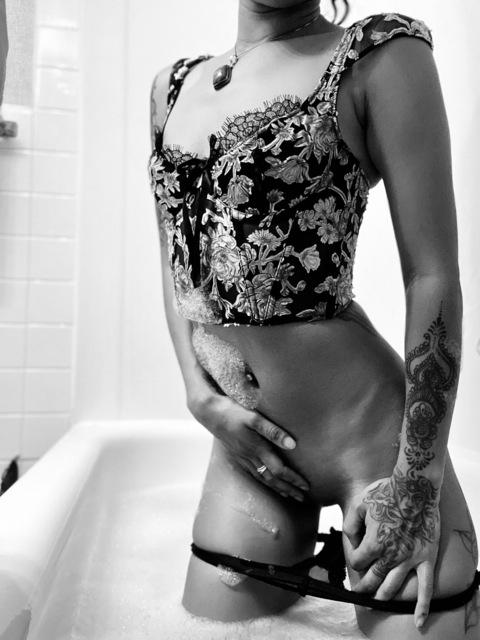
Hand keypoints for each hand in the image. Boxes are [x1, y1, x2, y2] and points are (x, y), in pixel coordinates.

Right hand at [189, 391, 308, 501]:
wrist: (210, 413)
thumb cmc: (233, 412)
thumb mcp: (254, 418)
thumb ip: (273, 431)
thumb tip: (292, 445)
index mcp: (257, 448)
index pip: (279, 470)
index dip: (293, 479)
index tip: (306, 486)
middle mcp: (250, 456)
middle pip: (272, 479)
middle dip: (288, 489)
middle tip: (302, 498)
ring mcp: (242, 457)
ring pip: (262, 478)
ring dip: (276, 488)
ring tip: (288, 494)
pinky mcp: (237, 455)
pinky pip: (253, 473)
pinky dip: (264, 481)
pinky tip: (267, 482)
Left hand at [343, 466, 440, 628]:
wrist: (416, 487)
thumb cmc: (387, 492)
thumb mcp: (359, 503)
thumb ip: (350, 523)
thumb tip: (349, 538)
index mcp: (373, 543)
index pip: (357, 561)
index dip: (353, 557)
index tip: (356, 550)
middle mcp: (390, 556)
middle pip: (372, 579)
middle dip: (363, 587)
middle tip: (358, 593)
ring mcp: (409, 560)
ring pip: (393, 586)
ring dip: (382, 597)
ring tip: (376, 602)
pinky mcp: (426, 558)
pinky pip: (425, 587)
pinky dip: (422, 606)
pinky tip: (419, 620)